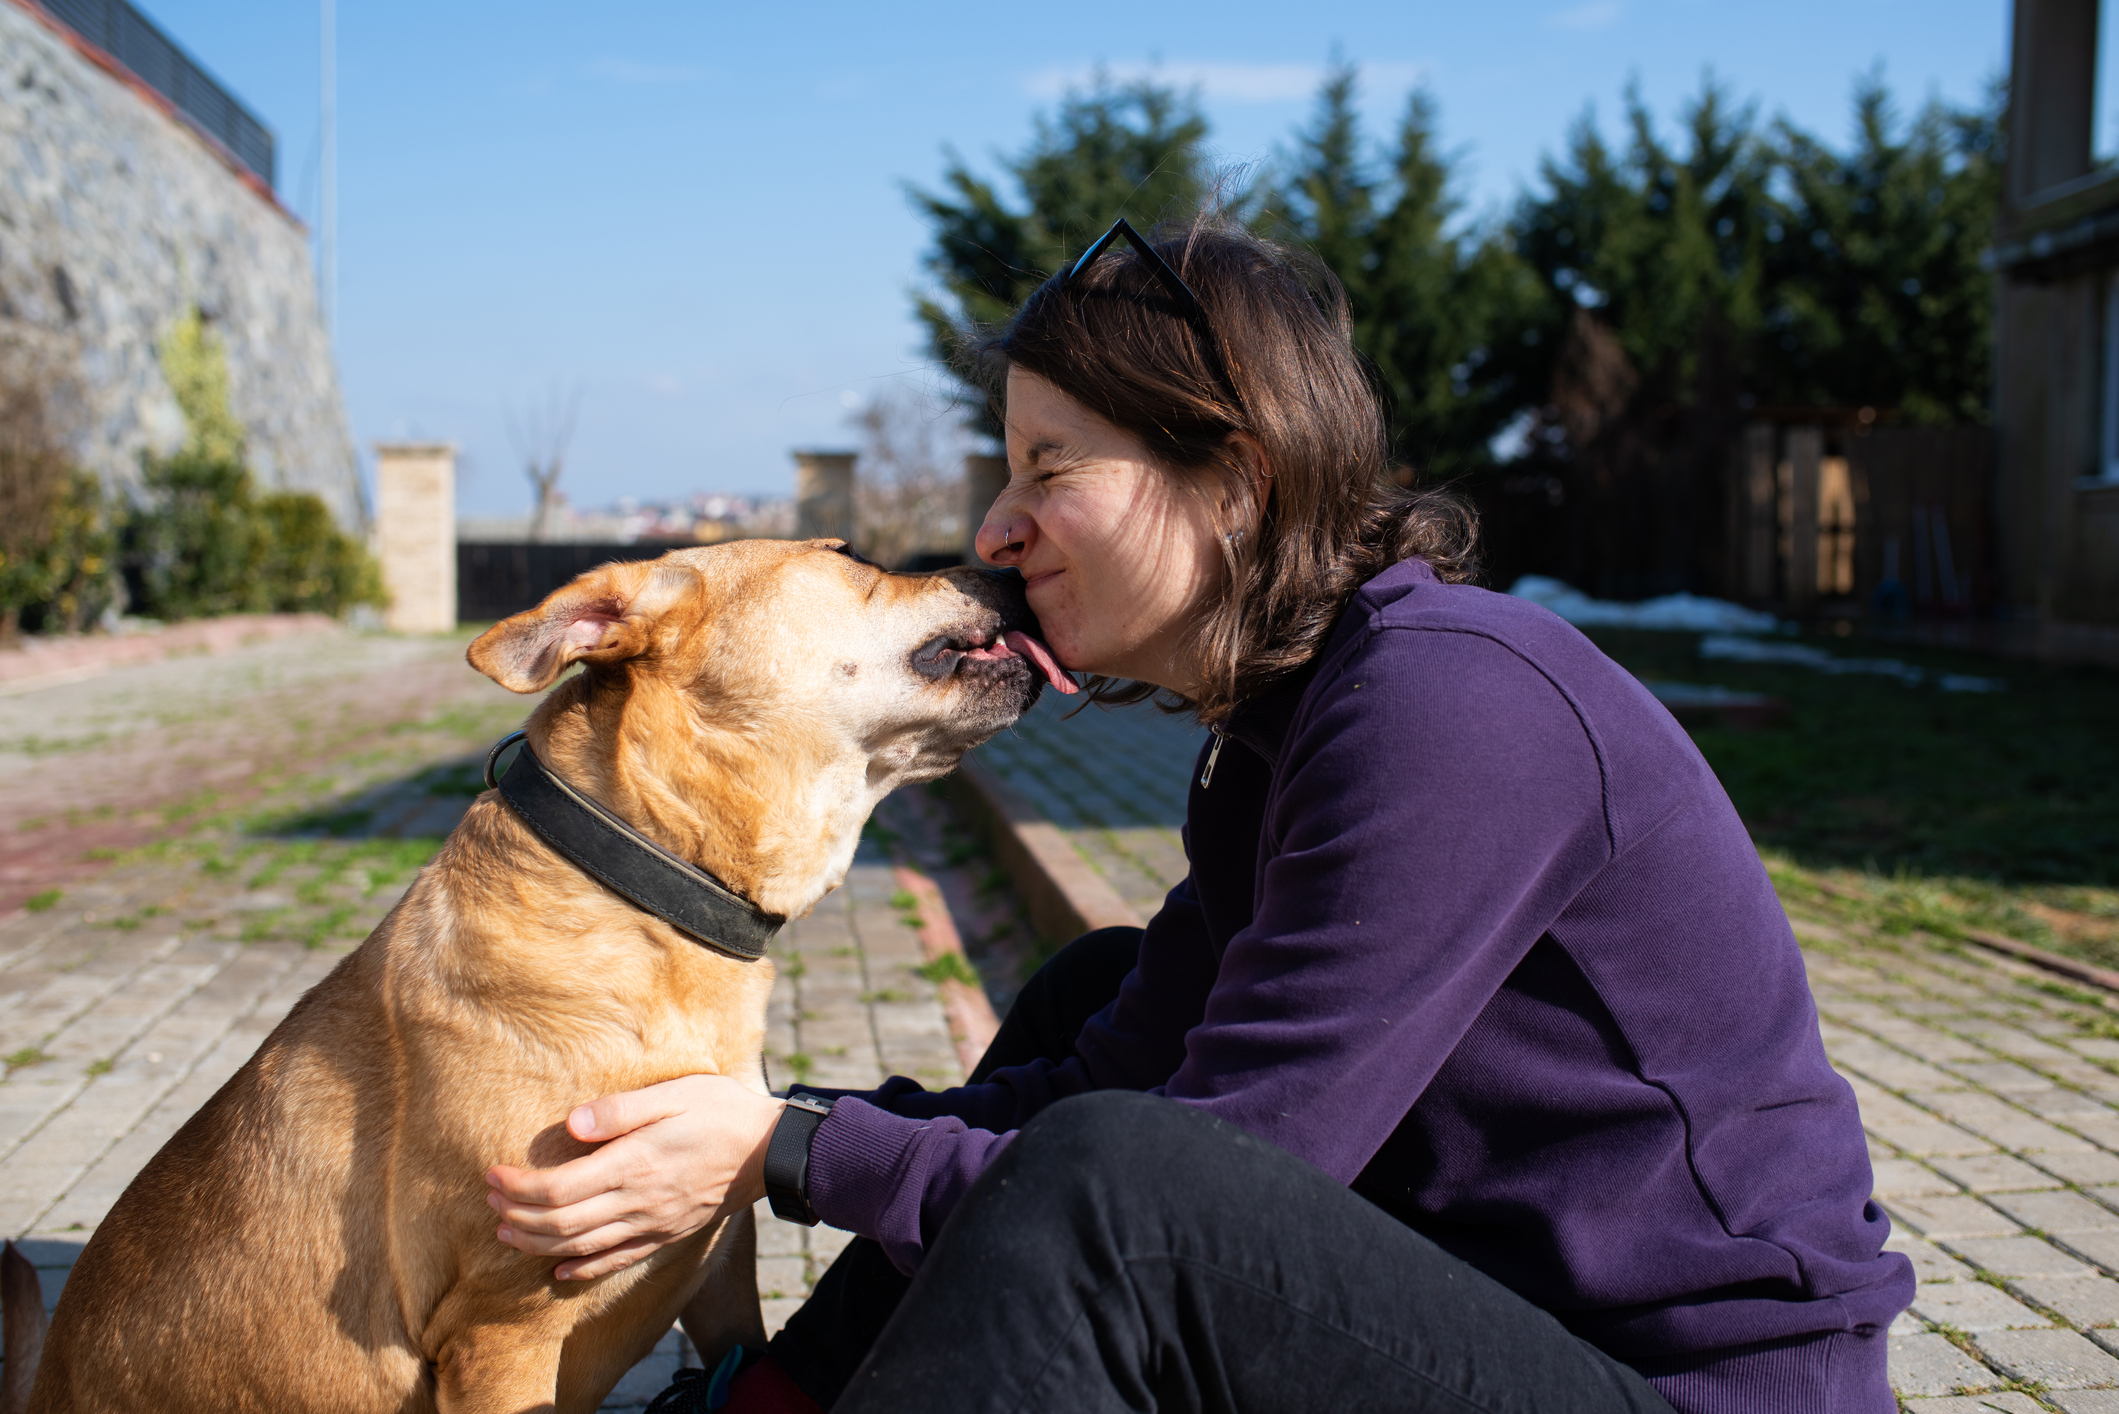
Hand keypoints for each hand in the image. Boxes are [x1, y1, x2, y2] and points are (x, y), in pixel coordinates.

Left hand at [486, 1074, 782, 1280]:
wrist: (772, 1151)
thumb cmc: (722, 1112)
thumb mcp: (675, 1093)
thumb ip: (621, 1109)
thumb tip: (572, 1124)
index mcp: (634, 1165)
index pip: (559, 1188)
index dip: (519, 1186)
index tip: (493, 1173)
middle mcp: (638, 1202)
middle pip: (561, 1224)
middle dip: (518, 1215)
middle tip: (490, 1200)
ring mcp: (652, 1224)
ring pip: (581, 1247)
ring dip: (537, 1243)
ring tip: (507, 1231)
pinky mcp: (665, 1235)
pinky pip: (616, 1261)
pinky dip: (581, 1269)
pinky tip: (559, 1269)